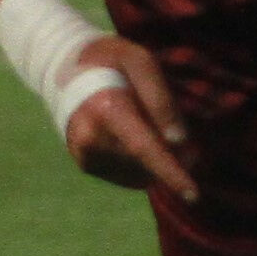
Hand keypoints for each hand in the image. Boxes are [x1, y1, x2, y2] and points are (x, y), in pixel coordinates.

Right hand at [57, 35, 195, 202]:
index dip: (171, 173)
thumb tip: (179, 141)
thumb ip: (160, 99)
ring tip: (148, 125)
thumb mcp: (139, 61)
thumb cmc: (109, 60)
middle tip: (178, 131)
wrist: (63, 70)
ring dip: (156, 160)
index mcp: (105, 109)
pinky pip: (126, 174)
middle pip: (147, 162)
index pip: (143, 149)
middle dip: (172, 156)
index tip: (193, 195)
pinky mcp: (85, 164)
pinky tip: (133, 137)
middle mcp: (90, 138)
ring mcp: (85, 155)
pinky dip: (141, 163)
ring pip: (138, 172)